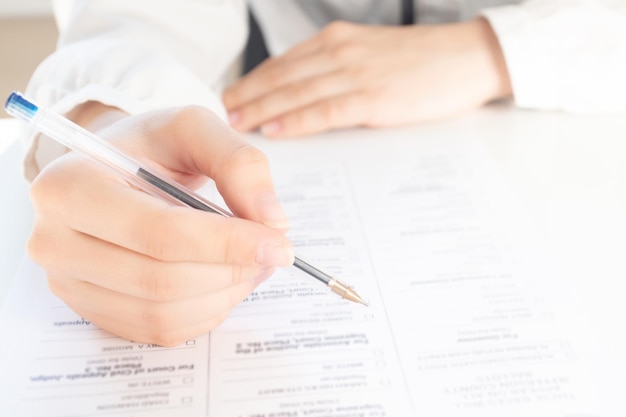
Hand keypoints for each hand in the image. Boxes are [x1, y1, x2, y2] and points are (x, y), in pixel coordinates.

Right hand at [27, 104, 292, 345]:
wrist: (118, 170)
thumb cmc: (152, 147)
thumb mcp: (195, 128)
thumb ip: (239, 163)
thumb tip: (273, 222)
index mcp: (70, 186)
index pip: (158, 233)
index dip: (227, 244)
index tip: (278, 243)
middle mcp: (56, 241)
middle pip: (160, 280)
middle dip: (230, 270)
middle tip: (270, 253)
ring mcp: (70, 283)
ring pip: (162, 313)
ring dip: (223, 294)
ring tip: (250, 264)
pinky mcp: (93, 310)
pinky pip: (158, 330)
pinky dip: (205, 311)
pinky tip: (223, 281)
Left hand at [223, 18, 511, 136]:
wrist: (468, 56)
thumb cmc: (422, 61)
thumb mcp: (370, 54)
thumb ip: (338, 69)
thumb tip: (307, 94)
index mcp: (337, 40)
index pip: (283, 62)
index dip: (253, 81)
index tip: (231, 96)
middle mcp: (340, 51)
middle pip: (281, 76)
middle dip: (248, 96)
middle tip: (222, 113)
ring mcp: (355, 73)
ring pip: (295, 92)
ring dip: (261, 109)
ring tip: (237, 124)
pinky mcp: (373, 98)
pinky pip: (324, 111)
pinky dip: (297, 121)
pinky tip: (275, 131)